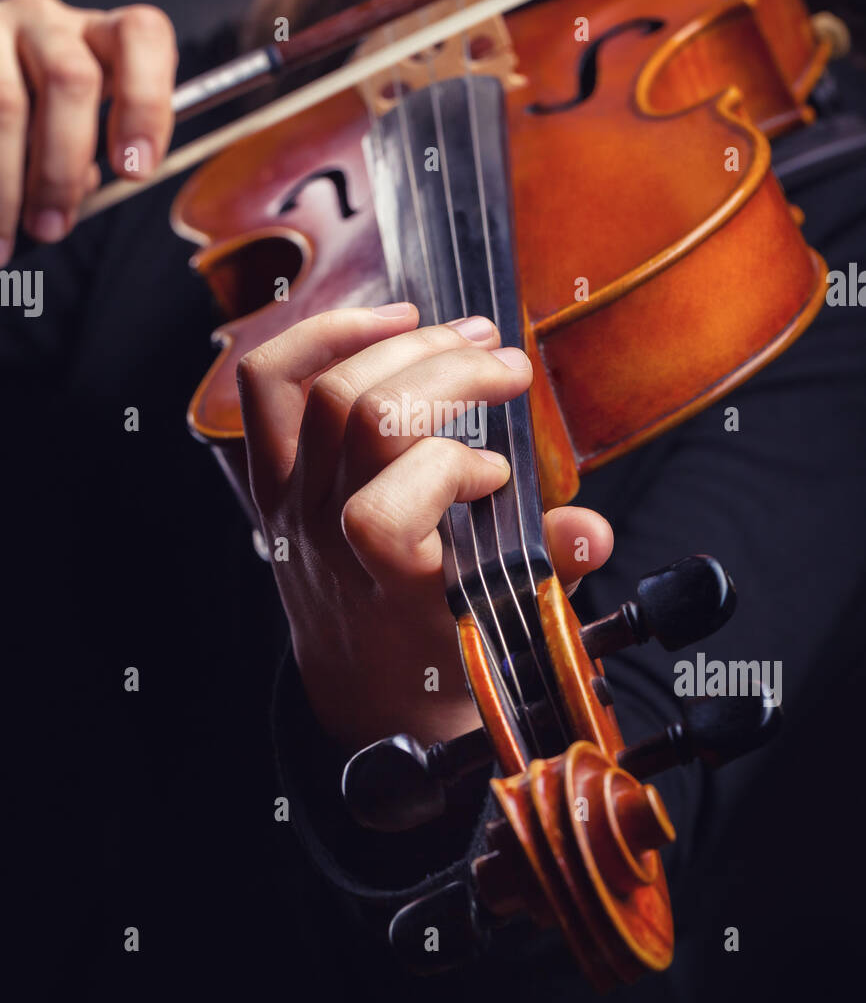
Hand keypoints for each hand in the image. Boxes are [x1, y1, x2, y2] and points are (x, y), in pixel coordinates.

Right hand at [0, 0, 176, 264]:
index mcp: (101, 36)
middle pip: (71, 78)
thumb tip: (76, 191)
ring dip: (8, 183)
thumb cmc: (41, 109)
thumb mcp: (77, 122)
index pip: (142, 36)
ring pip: (8, 103)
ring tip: (6, 237)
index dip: (146, 103)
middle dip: (63, 166)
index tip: (135, 171)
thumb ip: (88, 154)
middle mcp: (49, 21)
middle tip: (53, 226)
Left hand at [238, 302, 613, 750]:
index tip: (498, 476)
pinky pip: (268, 384)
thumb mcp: (503, 621)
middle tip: (508, 366)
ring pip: (325, 390)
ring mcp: (289, 501)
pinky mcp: (271, 474)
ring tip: (462, 335)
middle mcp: (322, 537)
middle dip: (448, 374)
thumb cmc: (437, 645)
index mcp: (379, 584)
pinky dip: (321, 336)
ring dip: (404, 345)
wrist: (363, 682)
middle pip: (366, 420)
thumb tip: (590, 531)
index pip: (383, 514)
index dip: (450, 472)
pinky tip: (386, 320)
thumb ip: (548, 570)